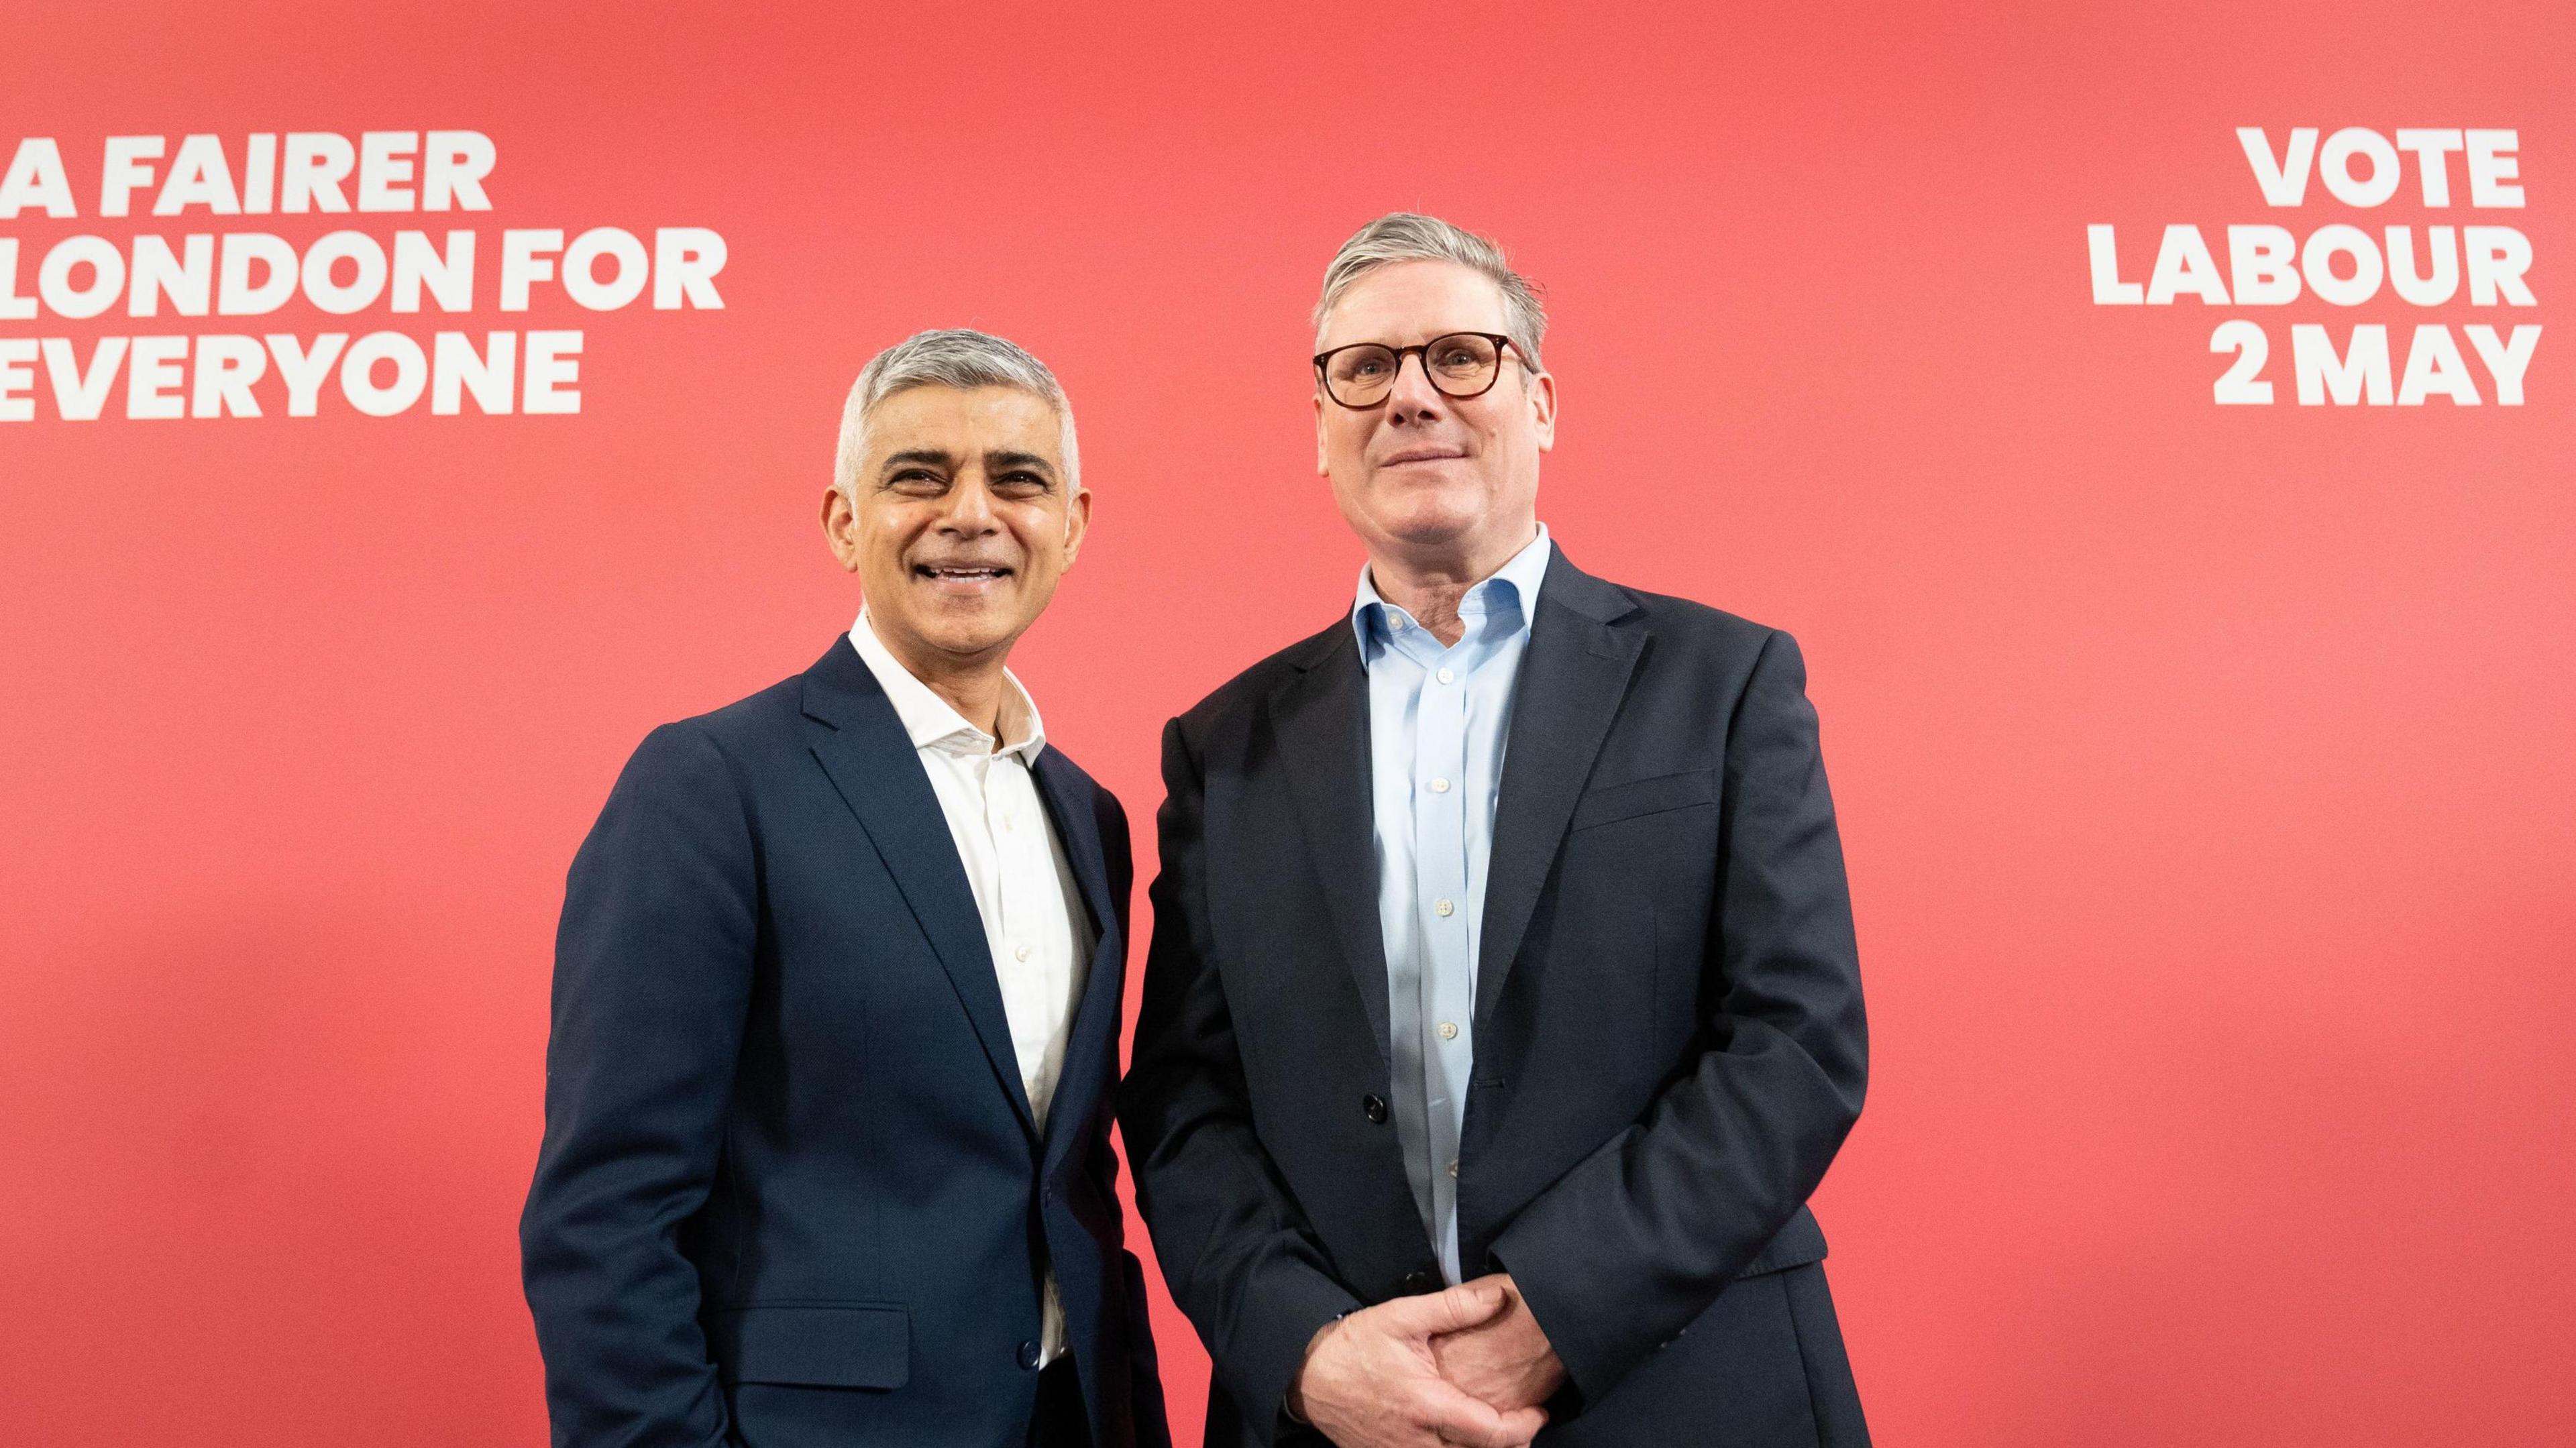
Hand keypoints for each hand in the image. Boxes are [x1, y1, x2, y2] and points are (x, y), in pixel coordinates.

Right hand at [1287, 1279, 1549, 1447]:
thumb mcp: (1403, 1317)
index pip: (1492, 1433)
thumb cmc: (1356, 1346)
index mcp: (1428, 1406)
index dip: (1524, 1427)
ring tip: (1500, 1431)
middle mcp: (1418, 1442)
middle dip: (1512, 1444)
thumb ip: (1454, 1307)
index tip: (1539, 1411)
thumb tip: (1499, 1297)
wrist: (1309, 1377)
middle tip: (1526, 1420)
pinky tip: (1462, 1439)